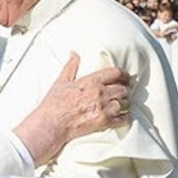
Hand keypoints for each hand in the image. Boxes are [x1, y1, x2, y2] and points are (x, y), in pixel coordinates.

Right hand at [14, 53, 130, 165]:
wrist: (51, 124)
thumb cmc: (54, 104)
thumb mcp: (61, 82)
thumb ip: (71, 66)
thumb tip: (74, 54)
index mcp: (91, 81)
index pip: (116, 73)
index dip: (124, 75)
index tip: (125, 78)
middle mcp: (100, 94)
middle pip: (123, 89)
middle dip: (123, 91)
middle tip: (122, 93)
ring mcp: (103, 109)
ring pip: (125, 104)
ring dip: (123, 104)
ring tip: (119, 105)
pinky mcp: (104, 123)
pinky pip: (123, 119)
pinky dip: (123, 118)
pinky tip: (119, 117)